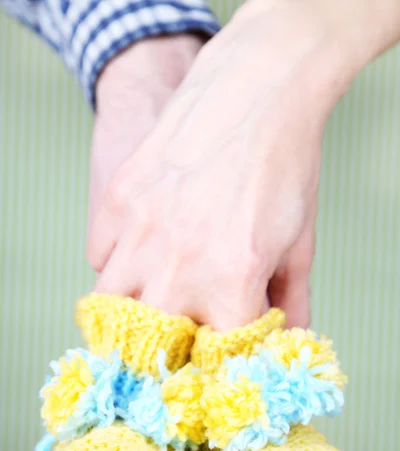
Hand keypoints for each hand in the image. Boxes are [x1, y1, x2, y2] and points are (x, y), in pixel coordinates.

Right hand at [88, 0, 397, 330]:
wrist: (255, 88)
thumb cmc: (284, 164)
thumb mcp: (299, 241)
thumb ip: (293, 301)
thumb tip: (286, 336)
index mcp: (233, 281)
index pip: (215, 358)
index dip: (220, 362)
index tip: (220, 355)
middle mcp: (179, 265)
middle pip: (154, 347)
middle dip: (168, 352)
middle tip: (182, 339)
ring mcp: (140, 233)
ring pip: (111, 308)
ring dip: (129, 316)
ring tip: (151, 306)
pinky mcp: (117, 203)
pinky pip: (100, 258)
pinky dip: (116, 268)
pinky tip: (141, 257)